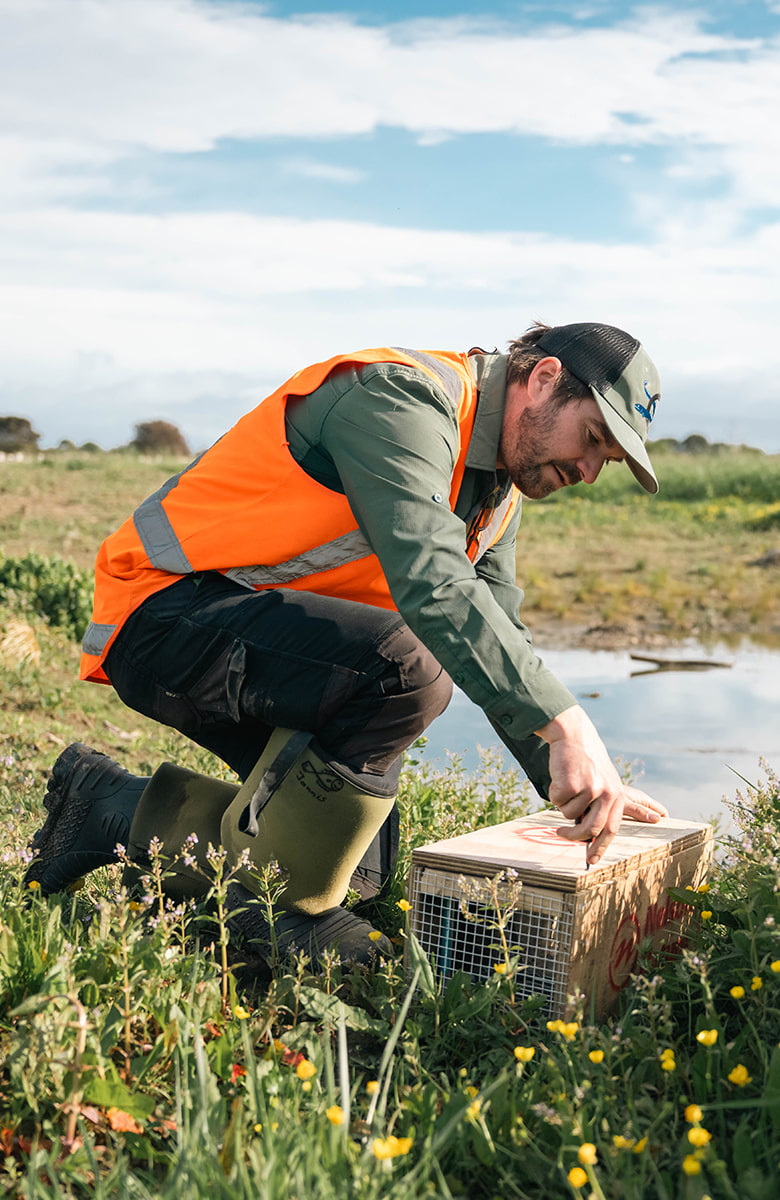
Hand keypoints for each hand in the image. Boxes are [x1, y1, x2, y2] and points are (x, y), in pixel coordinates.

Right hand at [536, 706, 665, 864]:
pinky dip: (554, 792)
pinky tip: (560, 775)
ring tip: (566, 783)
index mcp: (617, 795)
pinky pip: (557, 801)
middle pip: (590, 829)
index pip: (610, 829)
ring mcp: (590, 789)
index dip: (600, 846)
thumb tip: (590, 836)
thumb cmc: (585, 761)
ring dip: (562, 803)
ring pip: (569, 814)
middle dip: (573, 837)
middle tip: (560, 834)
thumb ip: (600, 807)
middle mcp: (607, 794)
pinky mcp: (572, 785)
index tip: (591, 859)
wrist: (573, 736)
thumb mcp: (602, 782)